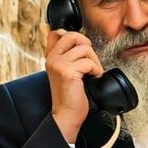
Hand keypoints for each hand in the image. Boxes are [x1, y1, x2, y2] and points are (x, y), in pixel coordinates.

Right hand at [45, 26, 104, 146]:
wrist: (66, 115)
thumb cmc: (69, 97)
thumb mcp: (65, 73)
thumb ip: (68, 58)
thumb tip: (82, 44)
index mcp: (51, 57)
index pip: (57, 32)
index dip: (74, 37)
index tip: (82, 48)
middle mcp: (52, 58)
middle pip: (73, 35)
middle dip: (87, 45)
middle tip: (91, 60)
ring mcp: (59, 64)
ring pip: (84, 48)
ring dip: (94, 61)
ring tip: (93, 72)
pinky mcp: (67, 72)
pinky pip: (89, 62)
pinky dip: (96, 70)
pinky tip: (94, 78)